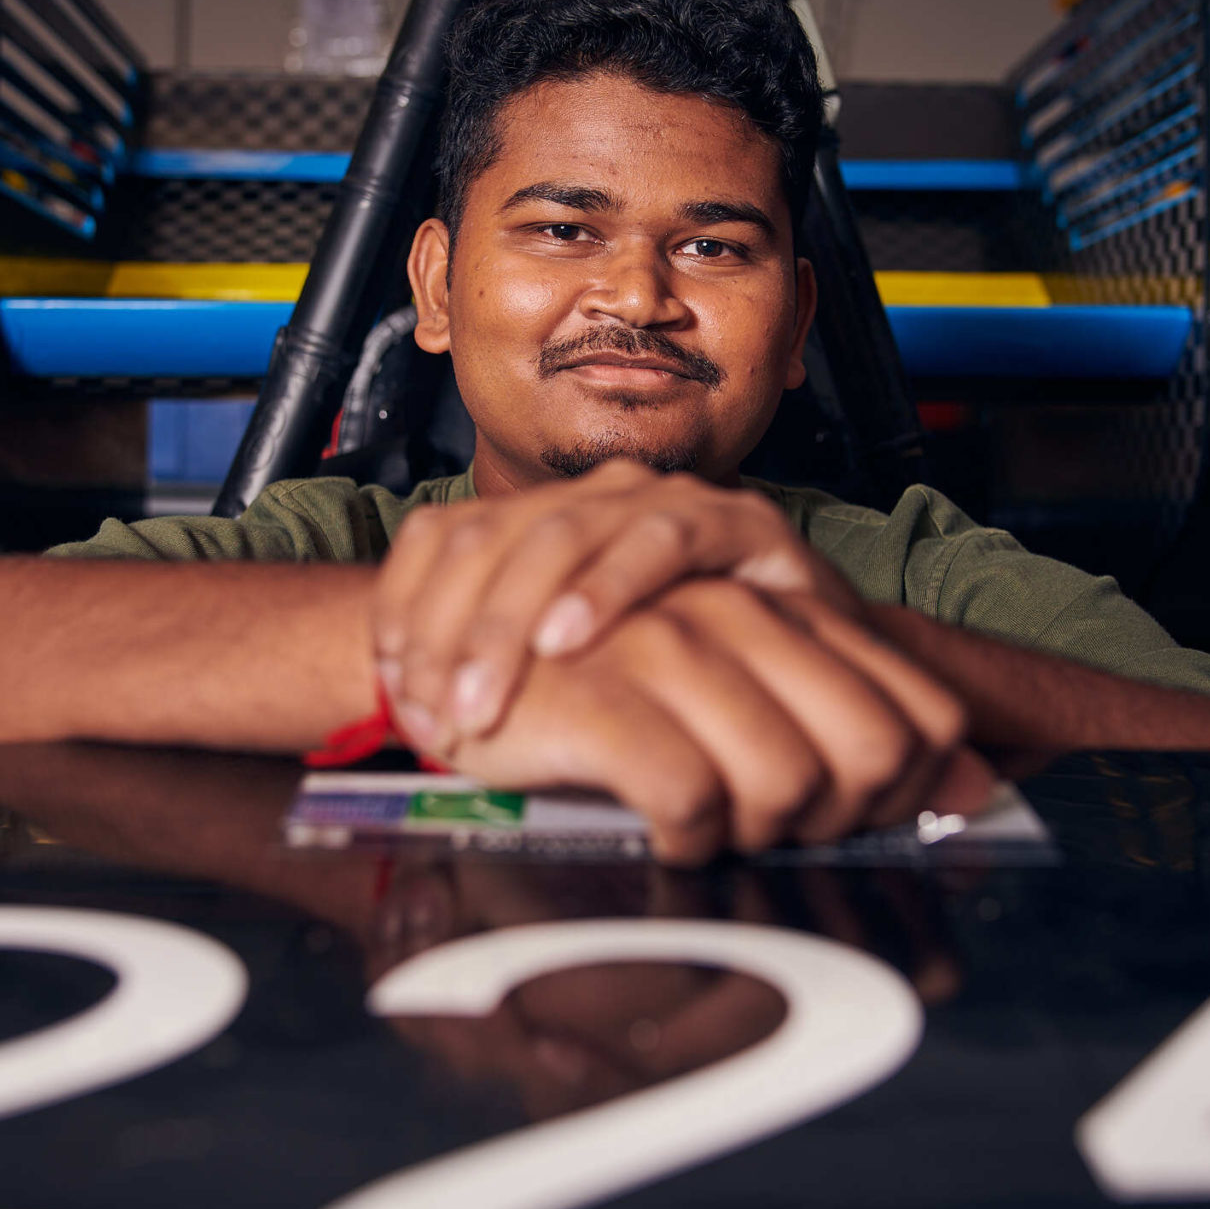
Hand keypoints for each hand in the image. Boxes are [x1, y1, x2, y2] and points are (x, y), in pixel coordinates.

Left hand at [374, 461, 861, 749]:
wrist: (819, 659)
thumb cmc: (690, 663)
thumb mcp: (575, 663)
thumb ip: (504, 663)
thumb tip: (404, 703)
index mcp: (546, 516)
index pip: (444, 538)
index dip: (405, 608)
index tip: (390, 689)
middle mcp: (598, 495)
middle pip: (491, 538)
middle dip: (449, 631)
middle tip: (433, 714)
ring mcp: (666, 500)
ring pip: (562, 536)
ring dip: (512, 621)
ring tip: (484, 694)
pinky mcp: (735, 521)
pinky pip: (661, 541)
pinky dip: (608, 588)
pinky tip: (571, 637)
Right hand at [427, 577, 993, 863]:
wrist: (450, 651)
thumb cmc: (602, 677)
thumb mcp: (736, 682)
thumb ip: (851, 721)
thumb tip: (980, 789)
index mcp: (787, 601)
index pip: (917, 714)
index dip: (901, 794)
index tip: (846, 821)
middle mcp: (743, 609)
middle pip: (872, 755)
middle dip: (841, 824)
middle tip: (780, 838)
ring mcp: (672, 643)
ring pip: (788, 782)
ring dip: (759, 836)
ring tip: (715, 830)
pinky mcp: (604, 691)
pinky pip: (691, 798)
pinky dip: (687, 839)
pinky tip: (661, 833)